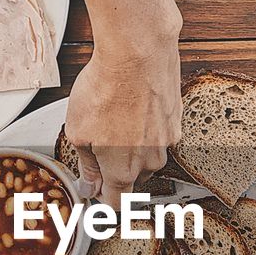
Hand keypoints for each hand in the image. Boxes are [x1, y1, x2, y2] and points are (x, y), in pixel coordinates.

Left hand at [66, 35, 181, 206]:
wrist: (139, 52)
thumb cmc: (107, 87)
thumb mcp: (78, 131)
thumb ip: (86, 165)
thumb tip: (89, 186)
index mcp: (123, 169)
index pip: (118, 203)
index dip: (103, 198)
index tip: (95, 189)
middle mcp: (150, 161)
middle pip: (133, 178)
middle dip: (116, 168)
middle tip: (99, 142)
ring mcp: (167, 141)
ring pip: (147, 155)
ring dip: (132, 145)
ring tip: (116, 117)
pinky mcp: (176, 120)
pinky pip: (159, 133)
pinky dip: (147, 125)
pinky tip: (132, 105)